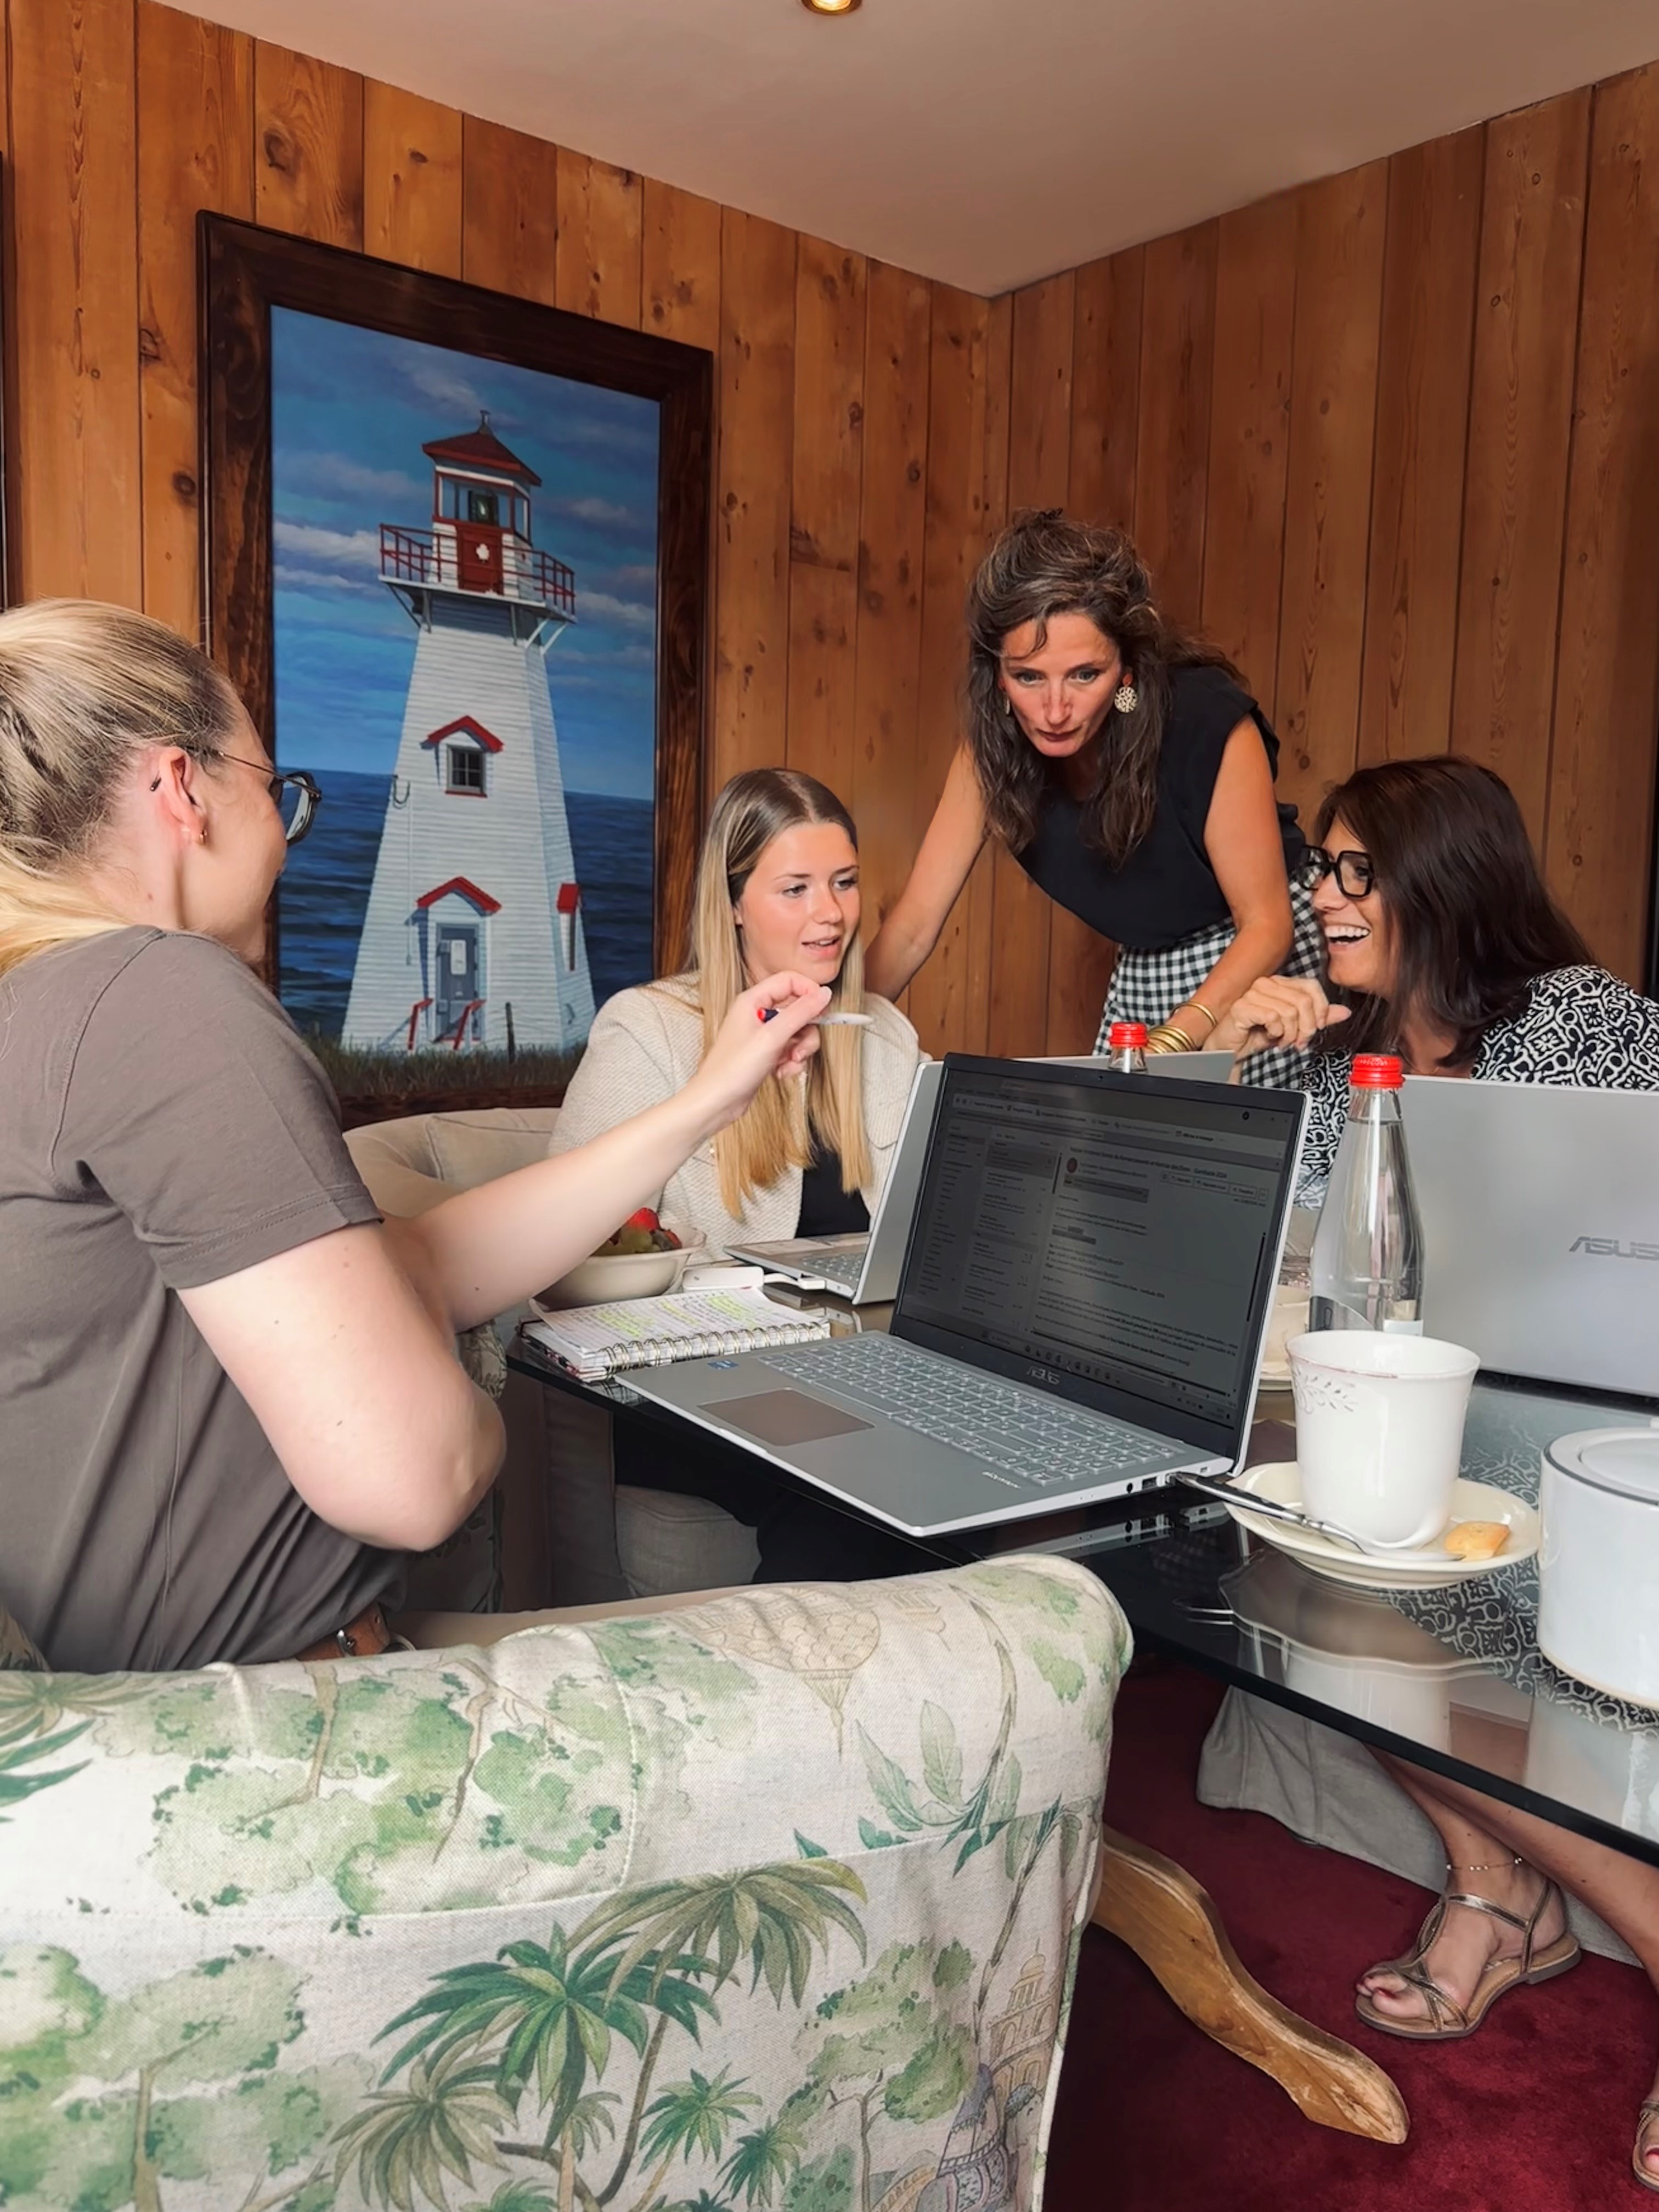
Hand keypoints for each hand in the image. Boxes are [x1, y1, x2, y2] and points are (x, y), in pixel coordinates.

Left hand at [685, 972, 831, 1136]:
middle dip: (806, 1032)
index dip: (809, 992)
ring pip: (798, 1033)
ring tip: (788, 1065)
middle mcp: (757, 1014)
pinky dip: (791, 1063)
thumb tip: (824, 994)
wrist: (716, 1102)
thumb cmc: (732, 1070)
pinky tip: (780, 1073)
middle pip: (798, 1010)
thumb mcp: (771, 1037)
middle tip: (801, 1050)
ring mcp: (762, 1034)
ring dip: (800, 1051)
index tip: (823, 1011)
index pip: (789, 981)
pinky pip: (791, 1050)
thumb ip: (800, 1013)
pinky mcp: (766, 1053)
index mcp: (752, 1000)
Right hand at [1211, 975, 1348, 1058]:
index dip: (1321, 1009)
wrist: (1229, 1049)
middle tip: (1299, 1042)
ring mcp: (1253, 993)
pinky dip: (1276, 1033)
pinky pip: (1273, 1018)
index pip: (1311, 986)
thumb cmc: (1256, 1035)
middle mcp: (1267, 984)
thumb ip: (1317, 1018)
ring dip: (1290, 1034)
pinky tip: (1270, 1037)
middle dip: (1306, 1028)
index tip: (1318, 1027)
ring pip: (1290, 1012)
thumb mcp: (1293, 1027)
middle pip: (1304, 1001)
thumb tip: (1344, 1012)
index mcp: (1280, 983)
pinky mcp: (1243, 1007)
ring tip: (1282, 1042)